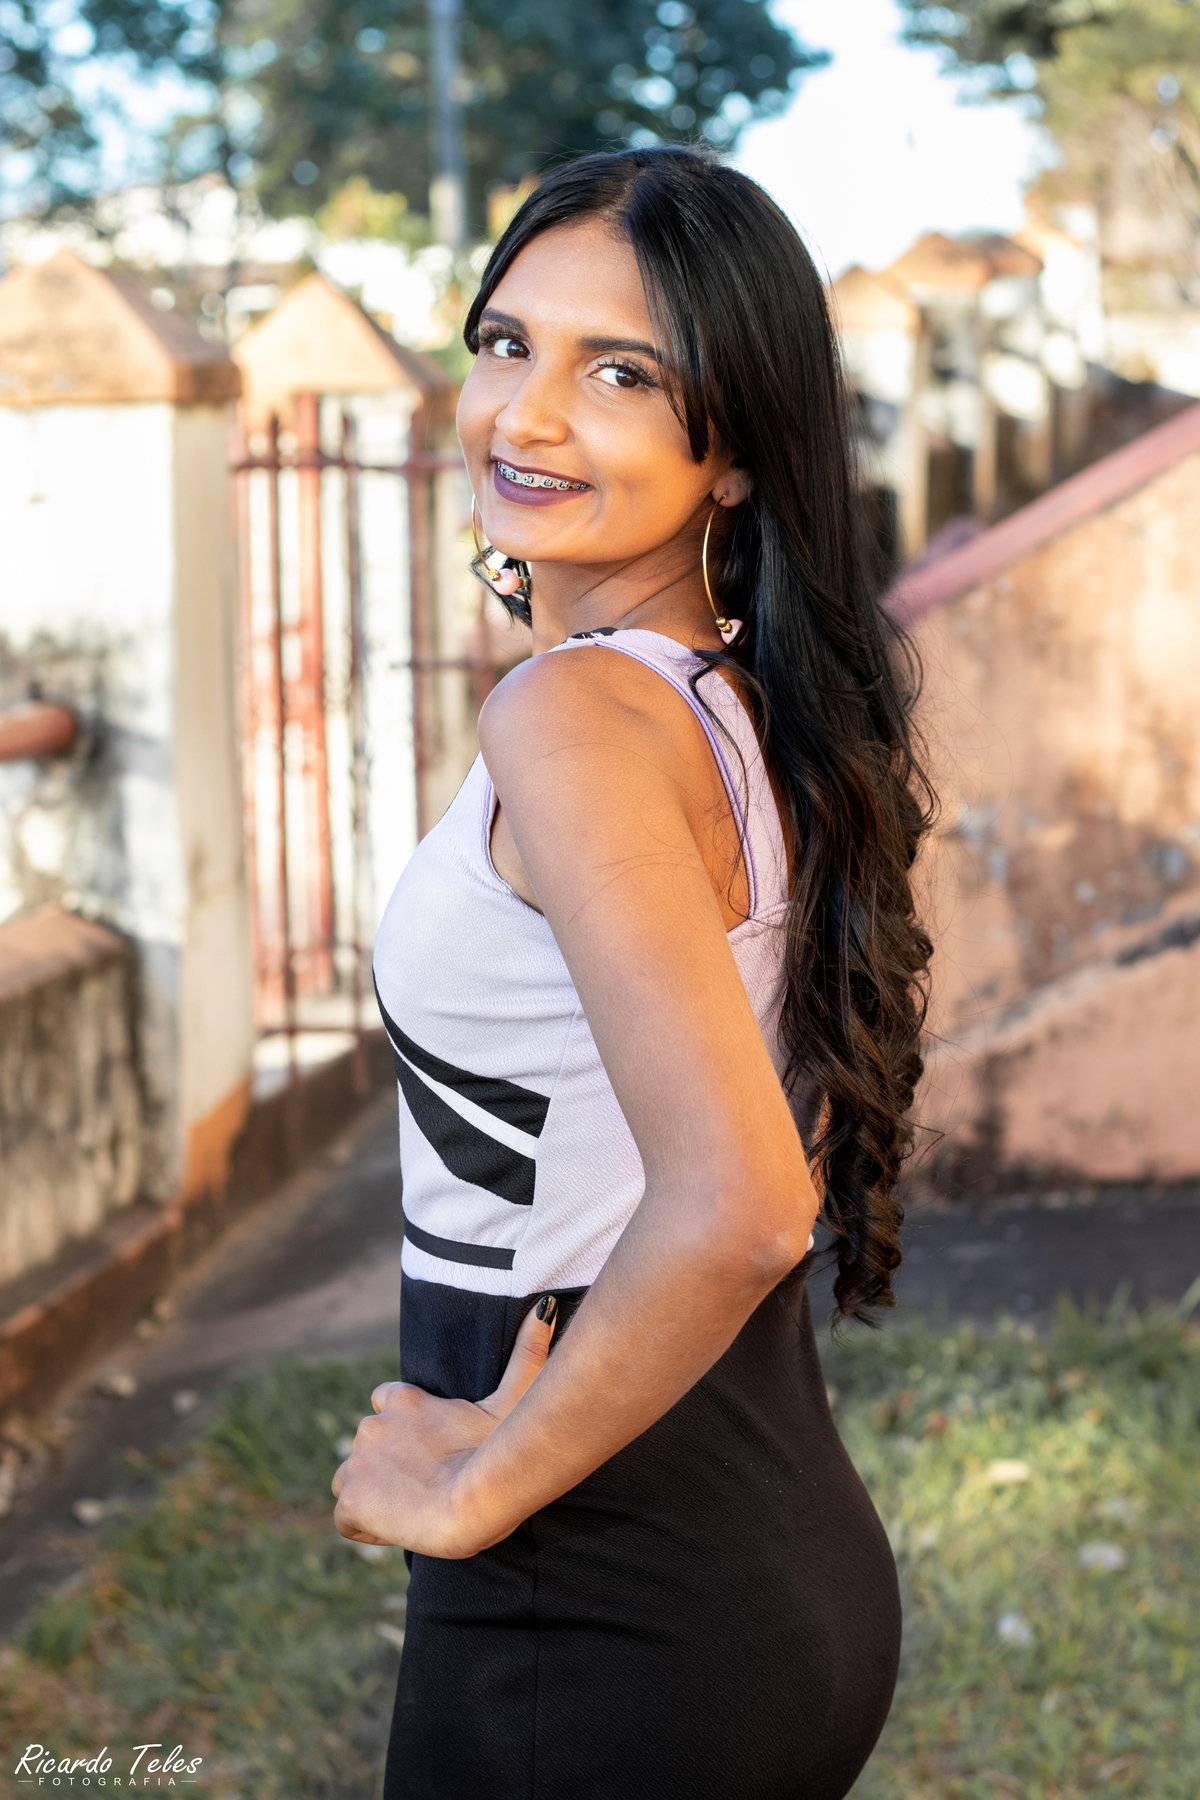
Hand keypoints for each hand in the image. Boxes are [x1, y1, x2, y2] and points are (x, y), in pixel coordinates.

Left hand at [331, 1297, 557, 1557]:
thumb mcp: (513, 1398)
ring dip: (373, 1494)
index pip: (383, 1402)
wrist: (476, 1501)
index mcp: (405, 1400)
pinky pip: (347, 1518)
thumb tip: (546, 1306)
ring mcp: (359, 1462)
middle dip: (386, 1464)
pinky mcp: (353, 1499)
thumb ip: (526, 1353)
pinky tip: (398, 1530)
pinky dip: (365, 1527)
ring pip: (351, 1480)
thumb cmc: (498, 1450)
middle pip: (366, 1446)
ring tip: (412, 1510)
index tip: (425, 1452)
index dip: (400, 1429)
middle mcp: (373, 1425)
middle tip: (427, 1486)